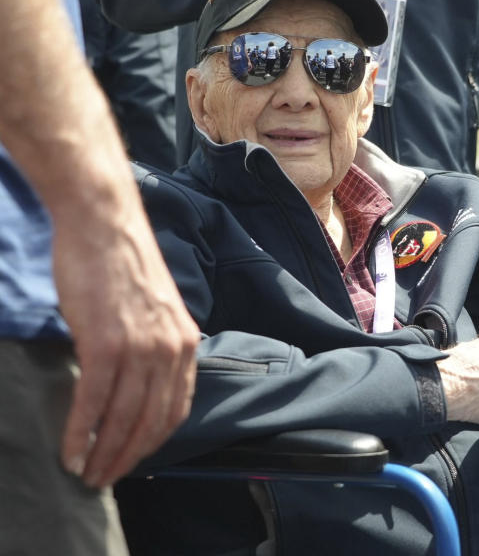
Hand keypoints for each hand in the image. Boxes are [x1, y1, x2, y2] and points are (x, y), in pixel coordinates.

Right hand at [55, 209, 198, 487]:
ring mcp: (140, 348)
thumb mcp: (152, 311)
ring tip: (86, 474)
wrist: (103, 223)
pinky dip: (80, 432)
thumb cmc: (120, 265)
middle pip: (150, 422)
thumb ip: (152, 347)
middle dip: (127, 457)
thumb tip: (133, 386)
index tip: (133, 460)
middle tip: (104, 479)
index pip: (175, 409)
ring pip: (122, 418)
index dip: (152, 442)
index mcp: (185, 344)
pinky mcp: (105, 344)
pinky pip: (94, 402)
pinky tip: (69, 451)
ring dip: (102, 453)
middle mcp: (170, 350)